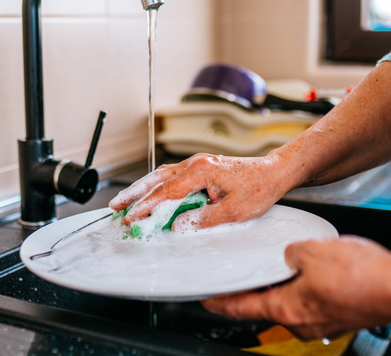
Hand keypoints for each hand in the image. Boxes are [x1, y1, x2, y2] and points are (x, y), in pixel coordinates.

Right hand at [108, 152, 294, 229]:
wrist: (274, 171)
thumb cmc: (259, 188)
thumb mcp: (234, 211)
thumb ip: (204, 219)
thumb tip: (178, 226)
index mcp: (201, 171)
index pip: (166, 192)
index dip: (146, 207)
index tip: (131, 218)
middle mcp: (195, 164)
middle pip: (157, 179)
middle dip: (134, 193)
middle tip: (115, 205)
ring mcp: (197, 164)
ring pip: (161, 175)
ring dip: (142, 188)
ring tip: (124, 200)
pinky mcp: (200, 168)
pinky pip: (172, 176)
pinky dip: (156, 185)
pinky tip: (149, 192)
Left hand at [202, 236, 390, 339]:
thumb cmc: (359, 275)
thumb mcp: (311, 250)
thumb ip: (291, 252)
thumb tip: (291, 255)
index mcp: (287, 309)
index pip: (242, 308)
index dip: (221, 302)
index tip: (207, 300)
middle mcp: (302, 322)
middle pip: (267, 306)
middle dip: (255, 291)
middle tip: (242, 276)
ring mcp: (322, 322)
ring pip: (292, 303)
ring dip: (284, 287)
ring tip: (282, 267)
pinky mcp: (340, 316)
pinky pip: (314, 302)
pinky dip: (307, 288)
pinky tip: (314, 271)